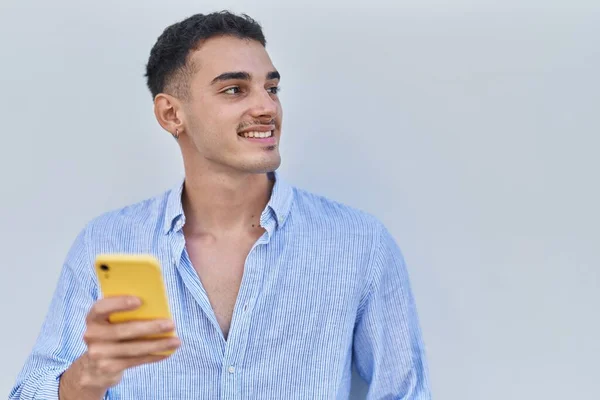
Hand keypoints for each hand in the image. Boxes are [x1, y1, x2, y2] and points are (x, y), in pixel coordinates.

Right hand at [65, 296, 179, 393]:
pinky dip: (153, 356)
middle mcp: (92, 335)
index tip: (139, 301)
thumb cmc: (111, 334)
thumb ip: (125, 313)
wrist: (93, 367)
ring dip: (157, 344)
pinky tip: (167, 352)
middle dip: (150, 327)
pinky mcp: (107, 368)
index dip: (119, 303)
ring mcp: (98, 354)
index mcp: (93, 318)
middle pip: (122, 330)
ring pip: (132, 349)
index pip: (101, 307)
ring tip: (176, 341)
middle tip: (171, 324)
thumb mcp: (112, 322)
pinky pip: (135, 361)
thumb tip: (157, 308)